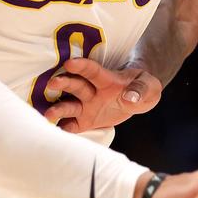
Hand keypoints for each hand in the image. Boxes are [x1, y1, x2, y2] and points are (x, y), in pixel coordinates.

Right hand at [43, 57, 162, 132]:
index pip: (93, 71)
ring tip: (48, 115)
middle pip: (76, 86)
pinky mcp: (84, 121)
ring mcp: (86, 106)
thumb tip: (130, 98)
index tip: (69, 63)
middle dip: (64, 84)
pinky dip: (62, 130)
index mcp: (106, 79)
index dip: (82, 66)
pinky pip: (71, 126)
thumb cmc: (142, 86)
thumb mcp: (149, 85)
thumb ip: (141, 89)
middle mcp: (91, 91)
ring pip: (69, 106)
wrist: (136, 96)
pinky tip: (53, 134)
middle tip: (52, 83)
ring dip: (58, 109)